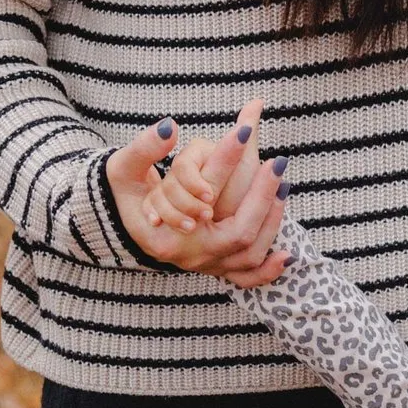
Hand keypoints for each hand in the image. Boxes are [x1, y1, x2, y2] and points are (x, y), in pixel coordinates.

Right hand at [103, 104, 288, 284]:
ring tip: (282, 187)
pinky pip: (246, 279)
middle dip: (261, 196)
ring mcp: (203, 266)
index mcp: (165, 232)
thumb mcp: (123, 169)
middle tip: (276, 162)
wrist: (119, 226)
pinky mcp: (214, 270)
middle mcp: (187, 254)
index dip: (226, 160)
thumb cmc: (121, 195)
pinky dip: (268, 271)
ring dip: (271, 221)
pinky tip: (287, 254)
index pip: (207, 191)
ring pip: (248, 254)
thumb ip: (143, 148)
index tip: (244, 131)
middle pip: (238, 232)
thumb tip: (170, 127)